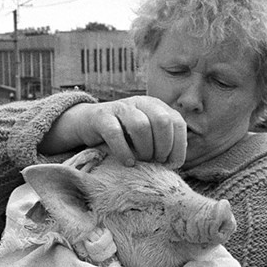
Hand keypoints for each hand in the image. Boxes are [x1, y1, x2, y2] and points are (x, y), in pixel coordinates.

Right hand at [41, 96, 186, 166]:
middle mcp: (140, 103)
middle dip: (162, 147)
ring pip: (140, 126)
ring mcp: (120, 107)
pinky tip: (127, 163)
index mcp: (156, 106)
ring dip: (144, 150)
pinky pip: (115, 134)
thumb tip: (175, 162)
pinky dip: (124, 152)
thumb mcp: (146, 135)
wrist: (88, 123)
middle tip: (155, 162)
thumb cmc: (123, 135)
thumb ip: (162, 142)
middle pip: (162, 121)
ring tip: (141, 161)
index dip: (178, 146)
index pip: (177, 122)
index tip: (171, 163)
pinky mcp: (101, 116)